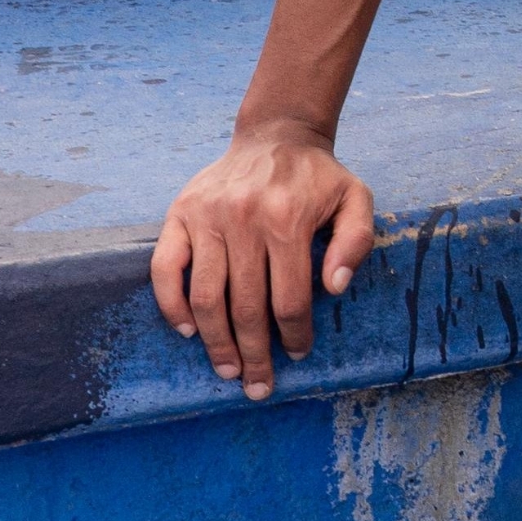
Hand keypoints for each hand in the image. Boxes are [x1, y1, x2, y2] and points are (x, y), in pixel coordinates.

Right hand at [151, 118, 374, 397]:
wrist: (277, 134)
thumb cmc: (316, 177)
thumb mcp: (355, 198)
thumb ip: (355, 240)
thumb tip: (335, 287)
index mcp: (288, 217)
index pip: (289, 298)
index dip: (294, 335)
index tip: (297, 354)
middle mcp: (244, 217)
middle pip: (246, 307)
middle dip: (254, 356)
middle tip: (257, 386)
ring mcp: (208, 215)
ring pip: (206, 297)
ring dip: (216, 343)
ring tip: (228, 370)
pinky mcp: (181, 212)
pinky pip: (166, 269)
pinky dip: (172, 305)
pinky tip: (188, 331)